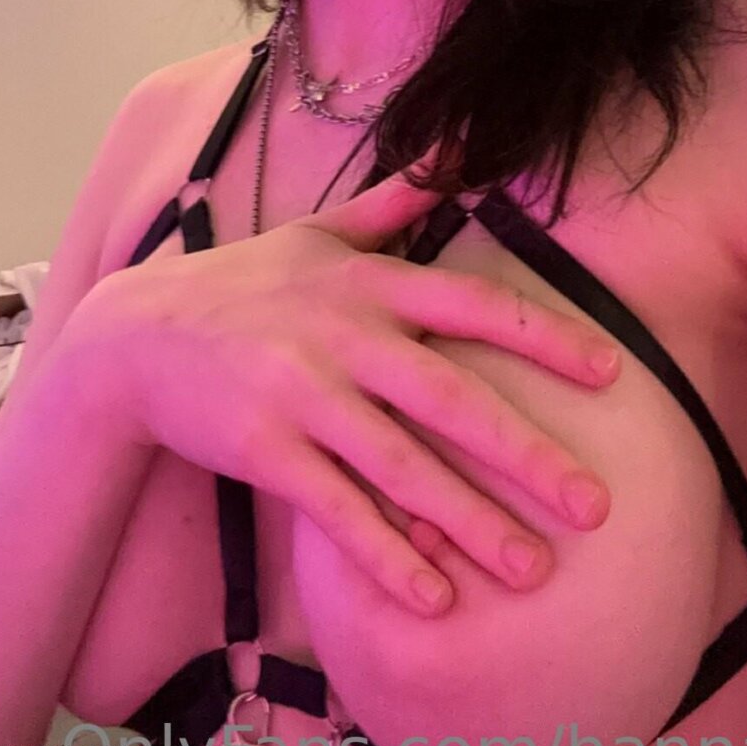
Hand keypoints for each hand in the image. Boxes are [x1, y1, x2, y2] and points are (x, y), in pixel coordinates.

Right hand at [65, 167, 620, 615]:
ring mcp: (302, 396)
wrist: (135, 336)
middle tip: (596, 506)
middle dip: (527, 453)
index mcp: (368, 283)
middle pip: (451, 397)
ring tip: (531, 570)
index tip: (611, 371)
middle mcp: (343, 336)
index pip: (473, 304)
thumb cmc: (245, 283)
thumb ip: (395, 201)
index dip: (544, 336)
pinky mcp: (265, 451)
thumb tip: (459, 148)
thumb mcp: (319, 233)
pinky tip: (435, 596)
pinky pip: (337, 510)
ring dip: (471, 521)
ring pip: (401, 466)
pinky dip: (386, 555)